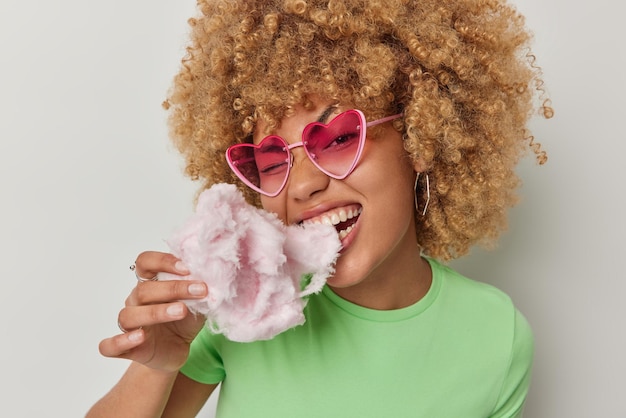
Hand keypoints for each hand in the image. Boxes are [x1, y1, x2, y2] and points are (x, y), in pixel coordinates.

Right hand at [98, 251, 207, 372]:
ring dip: (156, 312)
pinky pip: (110, 345)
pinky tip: (140, 337)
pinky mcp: (126, 348)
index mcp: (151, 284)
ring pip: (129, 315)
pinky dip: (120, 341)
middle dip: (174, 288)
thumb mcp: (198, 302)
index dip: (163, 261)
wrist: (179, 350)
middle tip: (200, 290)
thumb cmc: (185, 320)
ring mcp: (129, 325)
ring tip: (181, 311)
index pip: (145, 262)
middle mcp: (136, 301)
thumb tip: (214, 277)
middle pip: (143, 290)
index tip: (188, 268)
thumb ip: (200, 289)